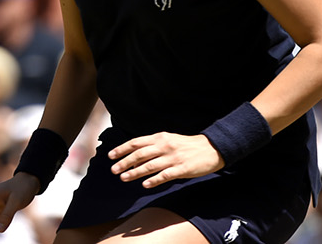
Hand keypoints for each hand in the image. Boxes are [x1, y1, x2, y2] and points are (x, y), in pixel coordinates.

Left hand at [109, 132, 223, 187]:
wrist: (211, 148)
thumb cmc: (186, 145)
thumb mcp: (168, 140)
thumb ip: (152, 147)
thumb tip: (134, 159)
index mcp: (159, 137)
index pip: (136, 143)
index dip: (122, 149)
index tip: (110, 156)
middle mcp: (164, 146)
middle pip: (140, 154)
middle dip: (124, 162)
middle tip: (113, 170)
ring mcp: (173, 158)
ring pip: (150, 165)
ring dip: (135, 172)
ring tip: (124, 178)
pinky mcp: (182, 168)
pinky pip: (165, 175)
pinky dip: (154, 180)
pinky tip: (145, 185)